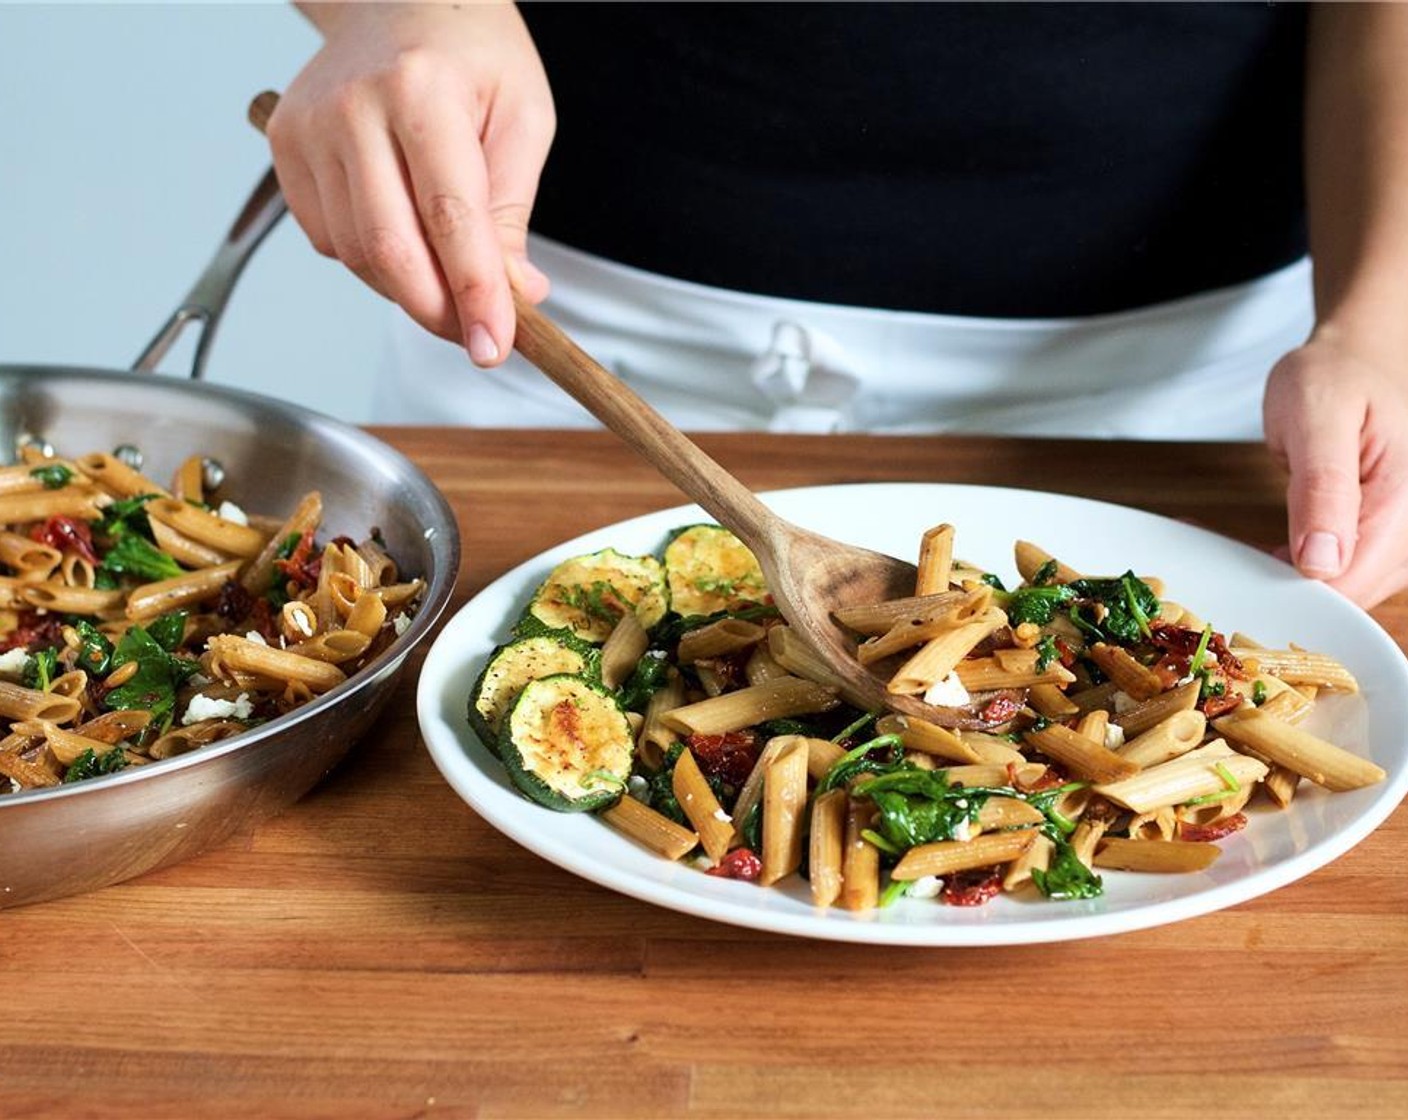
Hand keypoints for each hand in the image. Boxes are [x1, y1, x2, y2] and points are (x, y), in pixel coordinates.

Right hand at [266, 2, 554, 365]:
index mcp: (421, 90)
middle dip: (439, 311)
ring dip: (410, 288)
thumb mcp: (523, 119)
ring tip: (449, 271)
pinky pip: (330, 241)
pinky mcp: (284, 148)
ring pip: (359, 256)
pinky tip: (403, 231)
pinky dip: (373, 261)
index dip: (474, 294)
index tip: (494, 346)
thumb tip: (514, 293)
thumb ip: (514, 210)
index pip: (450, 218)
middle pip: (392, 250)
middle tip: (477, 334)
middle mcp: (353, 106)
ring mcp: (309, 128)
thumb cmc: (471, 54)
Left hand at [1263, 331, 1407, 607]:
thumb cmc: (1335, 377)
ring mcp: (1402, 535)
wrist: (1355, 359)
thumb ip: (1323, 489)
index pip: (1350, 582)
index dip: (1292, 589)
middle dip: (1287, 586)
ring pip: (1343, 588)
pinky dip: (1302, 568)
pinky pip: (1343, 571)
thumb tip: (1322, 561)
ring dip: (1292, 580)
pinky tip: (1271, 553)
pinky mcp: (1384, 537)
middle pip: (1349, 593)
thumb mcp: (1318, 418)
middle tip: (1235, 560)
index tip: (1241, 573)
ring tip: (1248, 551)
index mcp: (1405, 499)